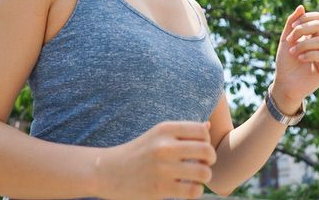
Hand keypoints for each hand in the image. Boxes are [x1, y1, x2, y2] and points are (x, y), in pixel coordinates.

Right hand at [101, 121, 216, 199]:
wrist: (108, 171)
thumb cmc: (137, 152)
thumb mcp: (156, 134)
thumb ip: (182, 131)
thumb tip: (208, 126)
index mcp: (165, 129)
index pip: (202, 131)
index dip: (206, 141)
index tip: (199, 150)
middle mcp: (164, 146)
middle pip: (207, 150)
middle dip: (210, 160)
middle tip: (203, 165)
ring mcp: (162, 168)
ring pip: (203, 172)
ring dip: (204, 177)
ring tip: (196, 178)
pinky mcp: (159, 189)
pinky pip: (193, 190)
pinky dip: (196, 191)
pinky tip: (187, 189)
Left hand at [273, 5, 318, 110]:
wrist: (284, 83)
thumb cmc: (285, 62)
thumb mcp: (286, 39)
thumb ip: (292, 23)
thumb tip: (301, 6)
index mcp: (313, 35)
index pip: (318, 17)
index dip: (305, 19)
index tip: (292, 28)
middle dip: (302, 30)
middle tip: (289, 40)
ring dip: (303, 45)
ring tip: (293, 53)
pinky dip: (310, 54)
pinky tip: (300, 59)